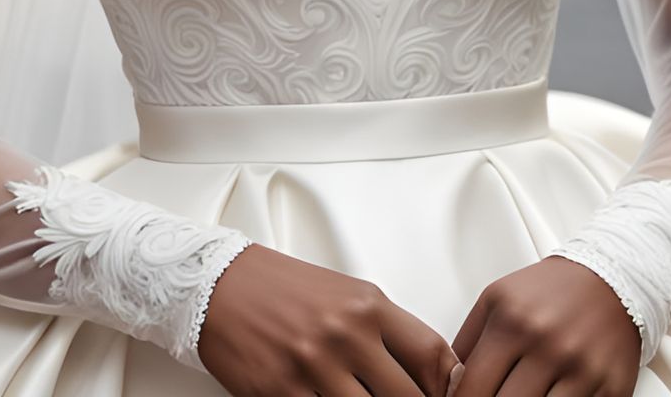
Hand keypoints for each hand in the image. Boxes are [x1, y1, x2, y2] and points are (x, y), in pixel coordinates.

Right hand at [195, 243, 462, 396]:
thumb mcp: (346, 296)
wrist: (220, 285)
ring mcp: (315, 366)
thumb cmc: (285, 290)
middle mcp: (347, 334)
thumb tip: (429, 376)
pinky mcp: (283, 393)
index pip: (435, 357)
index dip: (450, 390)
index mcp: (369, 305)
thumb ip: (386, 332)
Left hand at [450, 257, 641, 395]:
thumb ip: (468, 340)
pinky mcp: (611, 389)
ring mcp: (581, 370)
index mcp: (512, 321)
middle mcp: (547, 344)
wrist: (610, 278)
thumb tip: (448, 385)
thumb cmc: (549, 290)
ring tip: (519, 396)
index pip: (472, 389)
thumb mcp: (497, 298)